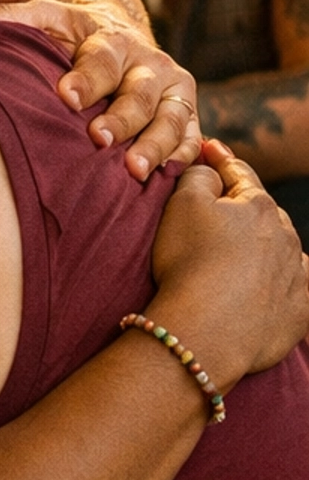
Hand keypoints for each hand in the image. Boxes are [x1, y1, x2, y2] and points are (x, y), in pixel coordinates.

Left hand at [0, 0, 200, 178]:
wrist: (121, 43)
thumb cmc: (73, 39)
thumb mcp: (45, 22)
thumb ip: (8, 20)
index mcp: (114, 40)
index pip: (102, 59)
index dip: (87, 78)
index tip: (66, 96)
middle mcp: (151, 65)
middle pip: (141, 93)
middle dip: (122, 117)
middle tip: (98, 139)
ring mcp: (174, 93)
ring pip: (172, 120)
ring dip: (157, 145)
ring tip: (135, 170)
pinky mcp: (188, 119)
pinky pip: (192, 142)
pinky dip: (184, 160)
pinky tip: (166, 180)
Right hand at [147, 141, 308, 388]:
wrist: (206, 331)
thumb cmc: (189, 262)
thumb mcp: (182, 203)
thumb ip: (199, 175)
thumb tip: (211, 171)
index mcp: (259, 206)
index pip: (240, 174)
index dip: (221, 159)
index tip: (210, 148)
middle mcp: (287, 236)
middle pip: (264, 214)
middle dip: (246, 208)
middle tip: (224, 208)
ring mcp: (297, 275)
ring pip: (284, 251)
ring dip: (267, 247)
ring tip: (245, 255)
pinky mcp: (300, 312)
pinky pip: (298, 292)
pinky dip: (287, 286)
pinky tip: (278, 288)